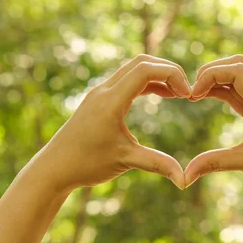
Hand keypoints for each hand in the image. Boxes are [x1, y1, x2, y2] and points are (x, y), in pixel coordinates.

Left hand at [25, 54, 190, 192]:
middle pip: (141, 62)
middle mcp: (104, 90)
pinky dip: (147, 83)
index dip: (172, 75)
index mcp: (111, 101)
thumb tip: (185, 181)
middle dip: (168, 70)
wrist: (53, 168)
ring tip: (179, 93)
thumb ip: (158, 164)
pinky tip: (162, 95)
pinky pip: (127, 80)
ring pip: (133, 69)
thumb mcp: (126, 162)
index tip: (188, 95)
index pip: (146, 70)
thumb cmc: (86, 165)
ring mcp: (100, 93)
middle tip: (187, 90)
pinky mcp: (99, 99)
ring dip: (158, 75)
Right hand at [185, 55, 242, 202]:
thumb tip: (184, 177)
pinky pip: (241, 92)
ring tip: (195, 96)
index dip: (211, 75)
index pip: (236, 70)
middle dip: (212, 71)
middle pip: (238, 64)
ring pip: (240, 76)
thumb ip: (214, 163)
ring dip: (217, 80)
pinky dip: (223, 91)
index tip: (193, 95)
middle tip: (192, 92)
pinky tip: (207, 99)